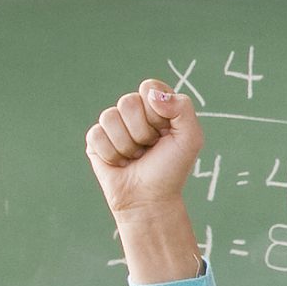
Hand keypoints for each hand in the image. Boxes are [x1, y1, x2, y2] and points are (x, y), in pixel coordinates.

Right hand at [84, 81, 202, 221]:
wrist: (149, 198)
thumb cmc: (172, 168)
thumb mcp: (190, 139)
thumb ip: (182, 109)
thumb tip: (153, 94)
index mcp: (157, 106)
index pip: (150, 88)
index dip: (157, 112)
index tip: (165, 131)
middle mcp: (134, 112)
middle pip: (128, 102)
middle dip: (143, 131)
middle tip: (150, 147)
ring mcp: (113, 124)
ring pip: (109, 117)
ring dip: (128, 145)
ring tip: (136, 156)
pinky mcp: (96, 138)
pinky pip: (96, 135)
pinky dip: (112, 154)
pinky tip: (121, 163)